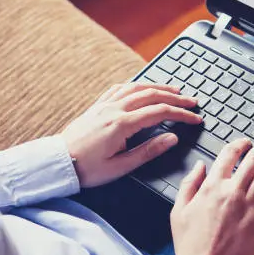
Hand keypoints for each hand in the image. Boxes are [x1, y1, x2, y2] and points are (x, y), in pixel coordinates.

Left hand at [62, 82, 201, 187]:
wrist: (58, 163)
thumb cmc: (87, 169)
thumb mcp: (121, 166)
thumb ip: (148, 151)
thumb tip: (171, 138)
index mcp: (122, 124)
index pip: (160, 112)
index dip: (181, 114)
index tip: (195, 118)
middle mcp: (114, 109)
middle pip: (151, 95)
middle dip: (175, 97)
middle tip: (192, 101)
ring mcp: (104, 105)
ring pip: (137, 88)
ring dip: (158, 86)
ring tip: (174, 90)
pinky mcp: (96, 106)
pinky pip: (119, 88)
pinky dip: (136, 85)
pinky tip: (141, 87)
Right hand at [170, 139, 253, 254]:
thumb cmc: (190, 244)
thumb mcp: (179, 210)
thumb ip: (189, 184)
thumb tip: (199, 166)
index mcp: (212, 187)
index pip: (228, 155)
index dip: (239, 145)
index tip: (244, 143)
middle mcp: (232, 193)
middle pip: (252, 161)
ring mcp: (249, 207)